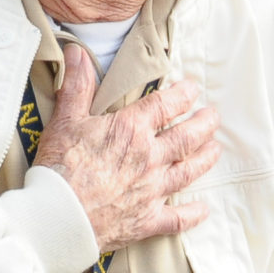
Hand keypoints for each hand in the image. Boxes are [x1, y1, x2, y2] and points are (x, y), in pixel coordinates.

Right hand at [33, 47, 220, 253]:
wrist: (58, 215)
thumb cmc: (59, 167)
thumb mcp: (65, 119)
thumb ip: (77, 85)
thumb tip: (77, 52)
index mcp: (131, 130)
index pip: (165, 105)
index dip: (182, 94)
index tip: (192, 88)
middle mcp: (149, 158)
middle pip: (186, 138)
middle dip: (204, 124)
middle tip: (213, 116)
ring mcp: (151, 191)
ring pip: (188, 171)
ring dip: (205, 159)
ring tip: (215, 149)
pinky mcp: (147, 220)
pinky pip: (177, 218)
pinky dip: (193, 214)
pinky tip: (203, 209)